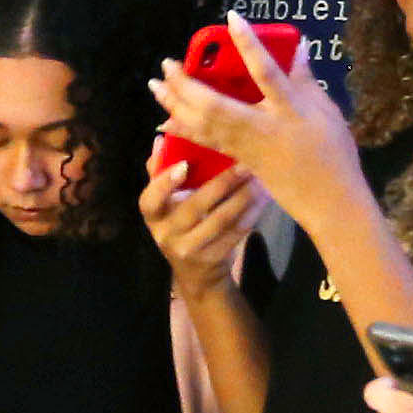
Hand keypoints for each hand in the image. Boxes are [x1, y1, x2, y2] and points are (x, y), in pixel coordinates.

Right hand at [142, 153, 266, 291]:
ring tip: (258, 178)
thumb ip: (161, 173)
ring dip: (242, 197)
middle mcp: (166, 234)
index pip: (150, 201)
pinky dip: (251, 214)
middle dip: (221, 183)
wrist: (197, 274)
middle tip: (243, 163)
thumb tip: (160, 139)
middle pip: (194, 207)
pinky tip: (263, 198)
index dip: (165, 184)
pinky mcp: (213, 259)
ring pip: (220, 220)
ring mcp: (189, 249)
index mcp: (153, 216)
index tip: (185, 166)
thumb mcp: (166, 204)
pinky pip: (235, 233)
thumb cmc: (182, 225)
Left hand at [152, 42, 368, 224]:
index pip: (266, 71)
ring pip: (203, 125)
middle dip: (186, 84)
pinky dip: (184, 130)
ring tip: (156, 87)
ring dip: (175, 105)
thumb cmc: (333, 153)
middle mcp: (261, 127)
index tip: (232, 18)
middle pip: (214, 105)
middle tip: (166, 64)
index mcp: (289, 109)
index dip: (249, 44)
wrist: (329, 201)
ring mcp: (246, 146)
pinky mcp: (239, 160)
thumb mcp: (327, 111)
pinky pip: (206, 142)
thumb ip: (306, 79)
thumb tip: (297, 46)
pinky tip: (166, 122)